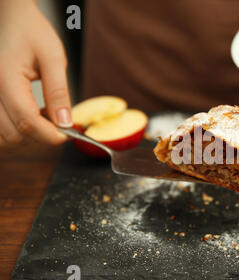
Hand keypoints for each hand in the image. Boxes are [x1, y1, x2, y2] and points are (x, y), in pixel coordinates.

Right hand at [0, 0, 71, 147]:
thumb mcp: (53, 57)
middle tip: (59, 122)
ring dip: (28, 136)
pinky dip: (16, 131)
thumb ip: (59, 91)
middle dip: (41, 136)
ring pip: (4, 138)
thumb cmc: (31, 32)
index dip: (51, 135)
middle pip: (14, 136)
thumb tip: (65, 123)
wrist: (11, 19)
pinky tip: (29, 117)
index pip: (27, 123)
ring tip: (44, 117)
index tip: (69, 133)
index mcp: (5, 79)